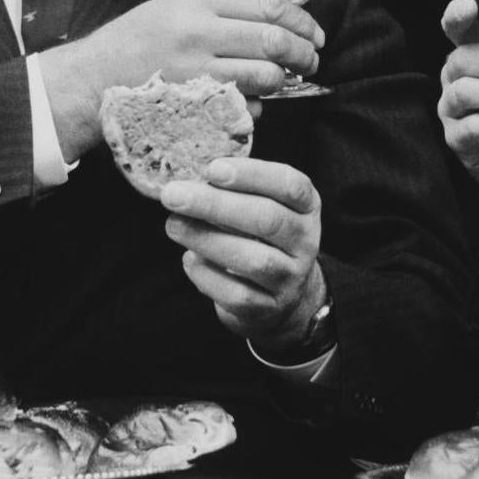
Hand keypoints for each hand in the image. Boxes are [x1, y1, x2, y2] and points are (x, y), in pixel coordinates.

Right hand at [40, 0, 323, 157]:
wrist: (92, 78)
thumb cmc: (136, 41)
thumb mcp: (175, 6)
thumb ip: (222, 9)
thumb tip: (278, 20)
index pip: (268, 5)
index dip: (301, 22)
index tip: (314, 34)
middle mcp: (198, 31)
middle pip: (274, 41)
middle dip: (304, 54)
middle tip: (310, 61)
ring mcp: (195, 70)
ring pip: (265, 77)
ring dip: (281, 82)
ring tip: (279, 81)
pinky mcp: (193, 103)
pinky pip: (244, 107)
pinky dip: (255, 107)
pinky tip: (249, 102)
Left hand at [160, 156, 325, 347]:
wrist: (279, 299)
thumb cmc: (260, 239)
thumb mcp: (261, 207)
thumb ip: (233, 192)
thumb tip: (187, 180)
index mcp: (305, 207)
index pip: (289, 185)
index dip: (252, 175)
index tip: (212, 169)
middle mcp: (305, 241)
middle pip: (268, 220)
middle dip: (216, 205)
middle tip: (173, 195)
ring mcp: (290, 278)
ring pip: (254, 260)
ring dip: (207, 239)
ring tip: (173, 225)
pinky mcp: (268, 308)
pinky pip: (237, 294)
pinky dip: (207, 274)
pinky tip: (189, 258)